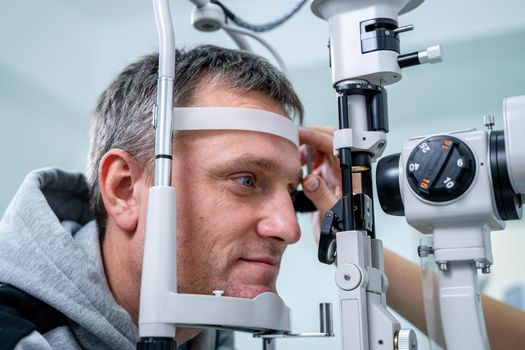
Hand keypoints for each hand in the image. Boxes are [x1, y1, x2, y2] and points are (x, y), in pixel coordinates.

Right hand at [299, 126, 340, 240]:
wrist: (344, 244)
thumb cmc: (345, 232)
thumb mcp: (332, 216)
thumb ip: (322, 197)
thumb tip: (311, 180)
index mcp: (351, 176)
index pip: (337, 147)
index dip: (319, 137)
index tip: (302, 135)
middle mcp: (345, 172)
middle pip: (332, 141)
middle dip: (314, 135)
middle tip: (296, 138)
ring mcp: (336, 174)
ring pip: (323, 149)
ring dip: (309, 147)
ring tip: (295, 155)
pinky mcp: (327, 180)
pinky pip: (316, 161)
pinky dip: (306, 158)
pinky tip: (298, 166)